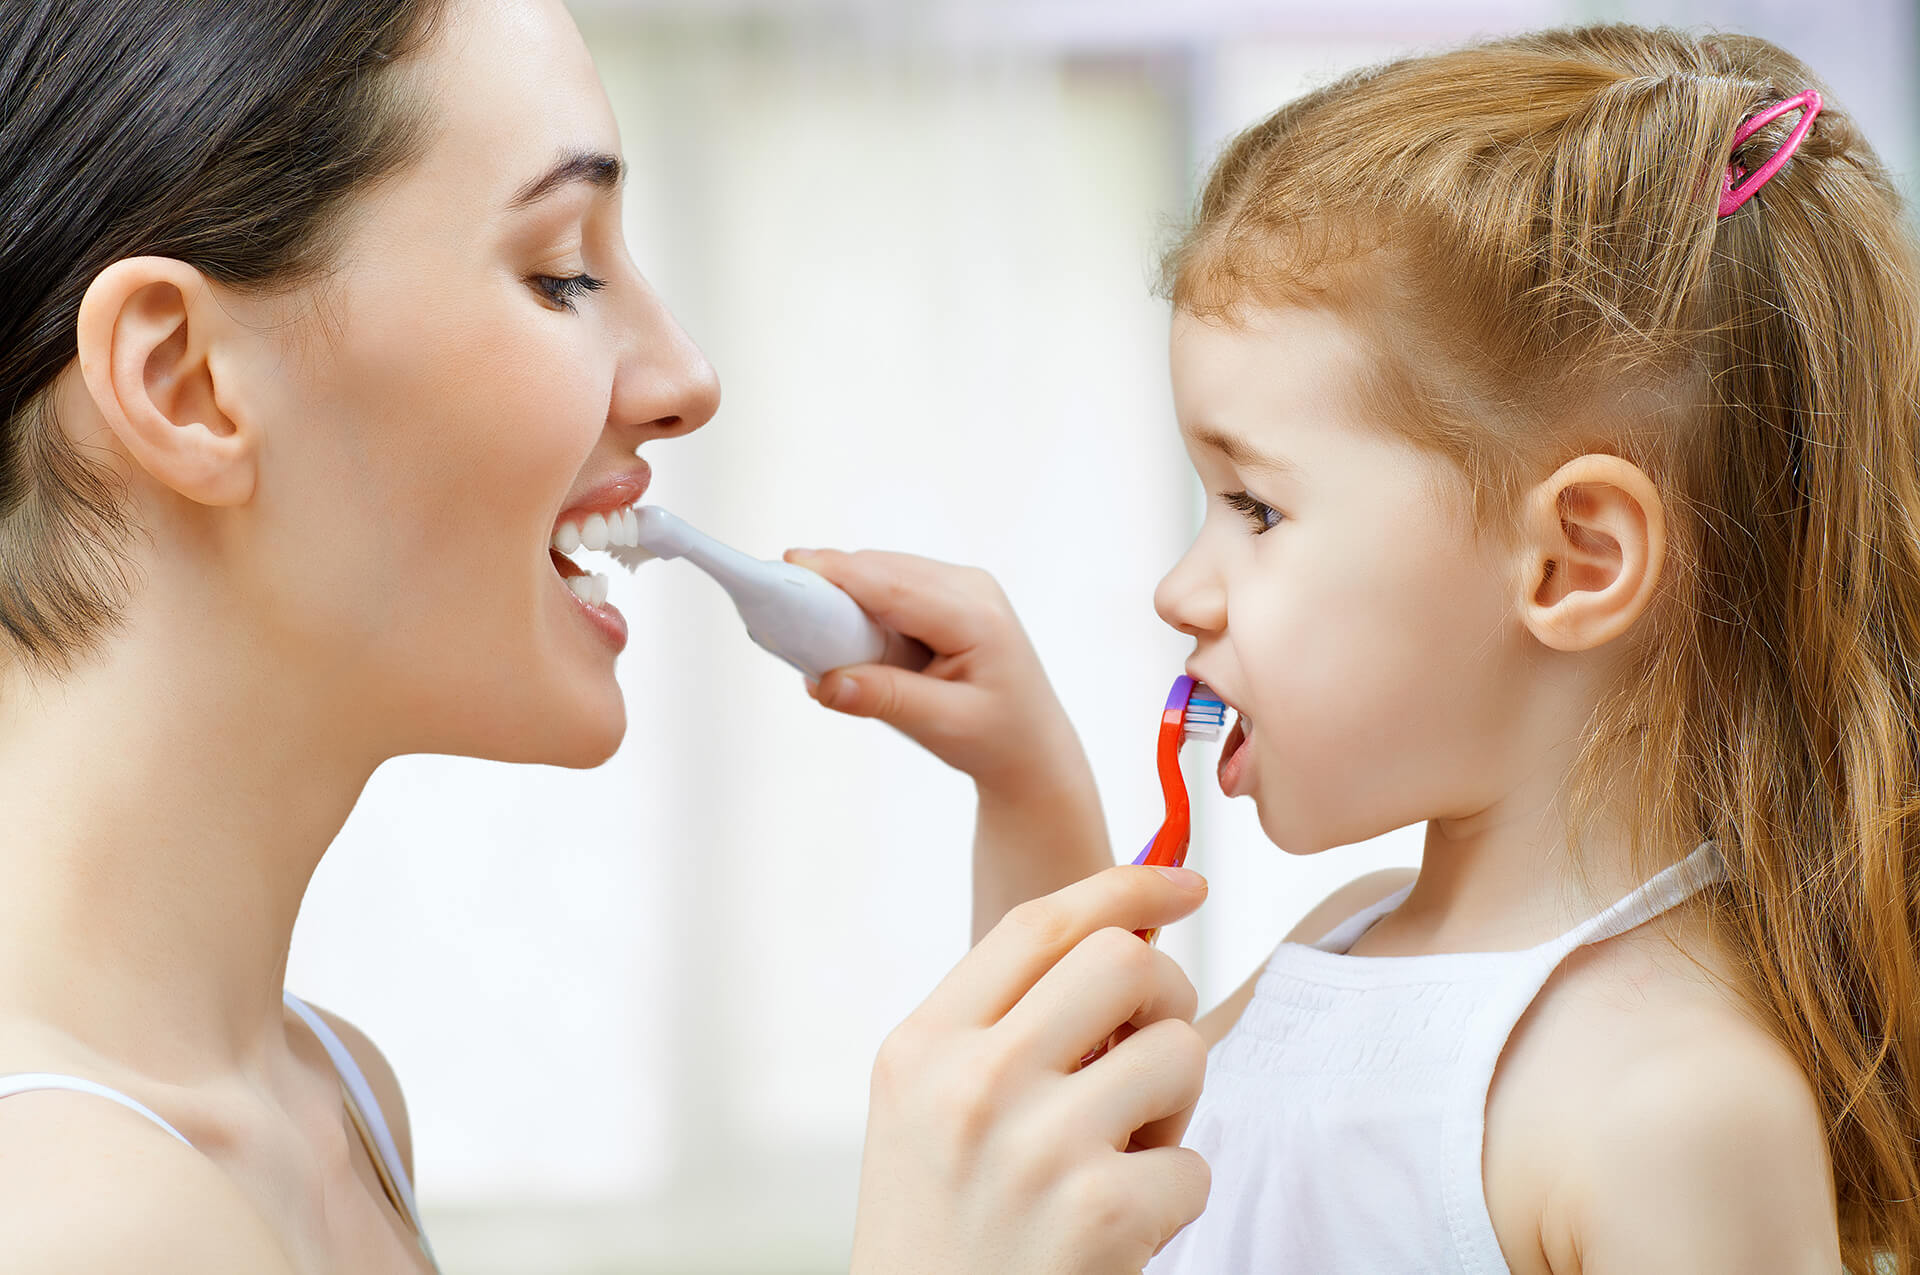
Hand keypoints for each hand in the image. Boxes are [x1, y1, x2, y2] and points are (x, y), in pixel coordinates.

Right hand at [785, 548, 1113, 938]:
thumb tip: (824, 682)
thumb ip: (885, 698)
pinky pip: (892, 586)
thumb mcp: (943, 724)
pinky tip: (834, 625)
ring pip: (884, 573)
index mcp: (976, 617)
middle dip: (830, 581)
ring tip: (798, 616)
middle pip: (883, 570)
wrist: (1032, 750)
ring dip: (842, 592)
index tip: (787, 566)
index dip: (838, 573)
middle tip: (775, 597)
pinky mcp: (947, 596)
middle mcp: (971, 588)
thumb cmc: (996, 739)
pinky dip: (859, 601)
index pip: (894, 585)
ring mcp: (962, 587)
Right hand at [850, 865, 1212, 1274]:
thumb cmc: (940, 1224)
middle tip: (1147, 1047)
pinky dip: (1173, 1196)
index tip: (1183, 881)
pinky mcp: (1102, 1215)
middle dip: (1164, 993)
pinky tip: (1119, 1228)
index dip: (1127, 884)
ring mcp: (1039, 1147)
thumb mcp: (927, 1106)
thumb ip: (1004, 1019)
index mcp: (924, 1046)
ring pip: (1181, 1052)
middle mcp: (973, 1082)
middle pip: (1125, 960)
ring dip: (1173, 1104)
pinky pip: (1194, 1162)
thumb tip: (1133, 932)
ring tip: (1123, 1151)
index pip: (1042, 921)